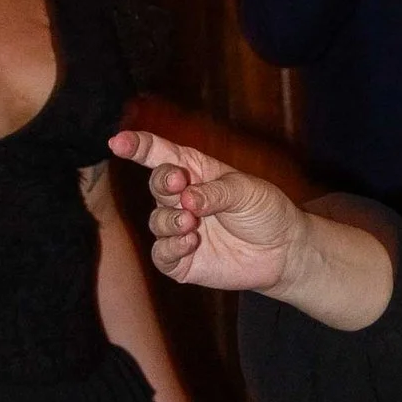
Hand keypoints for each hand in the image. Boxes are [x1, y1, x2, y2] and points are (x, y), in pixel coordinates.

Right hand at [113, 129, 308, 295]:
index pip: (160, 155)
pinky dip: (171, 247)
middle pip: (156, 184)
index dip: (138, 146)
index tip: (117, 141)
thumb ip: (216, 192)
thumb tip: (185, 200)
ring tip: (192, 221)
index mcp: (196, 172)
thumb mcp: (247, 191)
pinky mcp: (181, 259)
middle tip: (179, 183)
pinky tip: (190, 242)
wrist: (284, 251)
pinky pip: (161, 253)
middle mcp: (182, 199)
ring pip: (156, 220)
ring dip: (170, 219)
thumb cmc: (265, 211)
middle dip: (162, 182)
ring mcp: (180, 229)